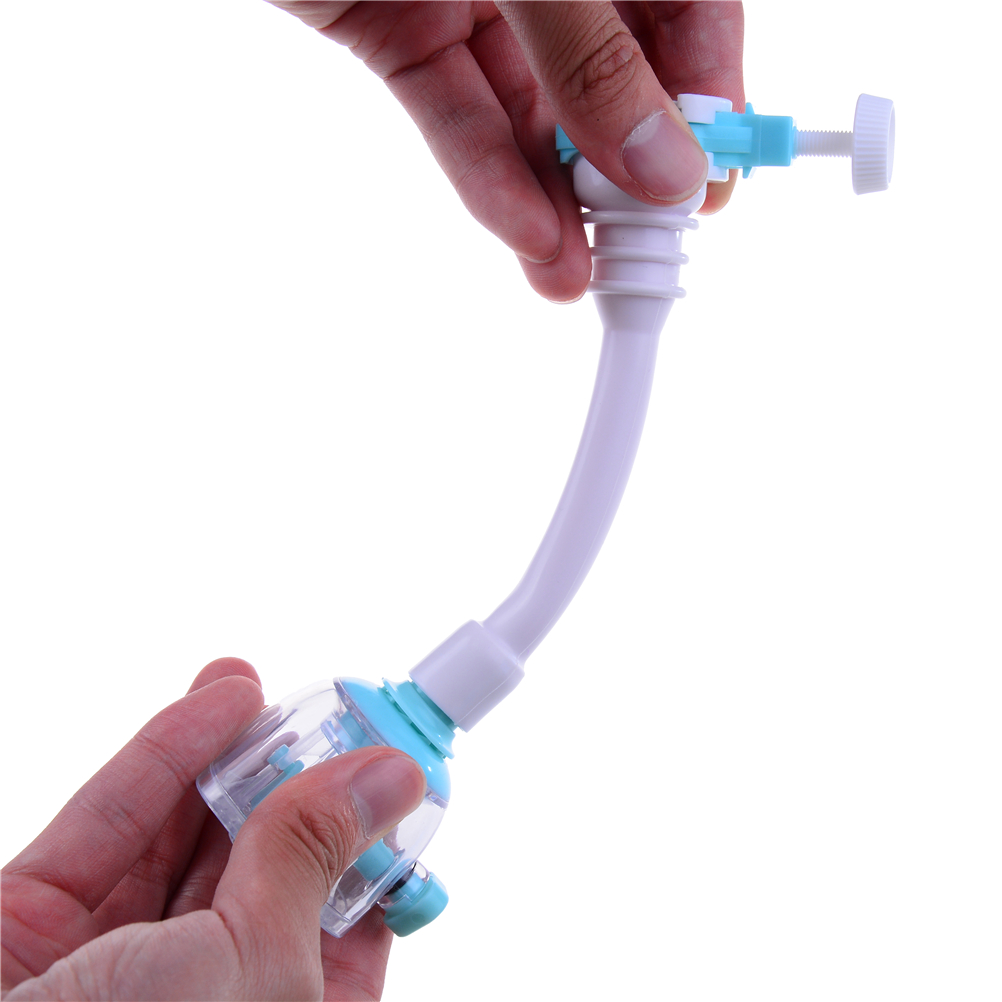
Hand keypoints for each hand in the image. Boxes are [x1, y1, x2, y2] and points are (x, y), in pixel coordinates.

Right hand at [1, 659, 426, 1000]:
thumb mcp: (250, 961)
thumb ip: (311, 859)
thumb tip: (392, 776)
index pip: (346, 934)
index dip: (371, 851)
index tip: (392, 774)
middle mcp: (200, 999)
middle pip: (265, 874)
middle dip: (294, 789)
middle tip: (329, 716)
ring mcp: (113, 967)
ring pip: (186, 841)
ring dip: (232, 757)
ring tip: (269, 691)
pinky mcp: (38, 926)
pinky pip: (111, 828)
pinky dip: (166, 758)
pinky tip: (220, 701)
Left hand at [269, 1, 743, 301]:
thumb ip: (590, 55)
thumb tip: (664, 160)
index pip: (688, 6)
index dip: (703, 96)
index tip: (705, 185)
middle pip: (610, 71)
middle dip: (624, 169)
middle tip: (638, 250)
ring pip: (530, 109)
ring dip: (553, 198)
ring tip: (573, 274)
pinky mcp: (398, 28)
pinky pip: (454, 112)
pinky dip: (484, 173)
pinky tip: (522, 235)